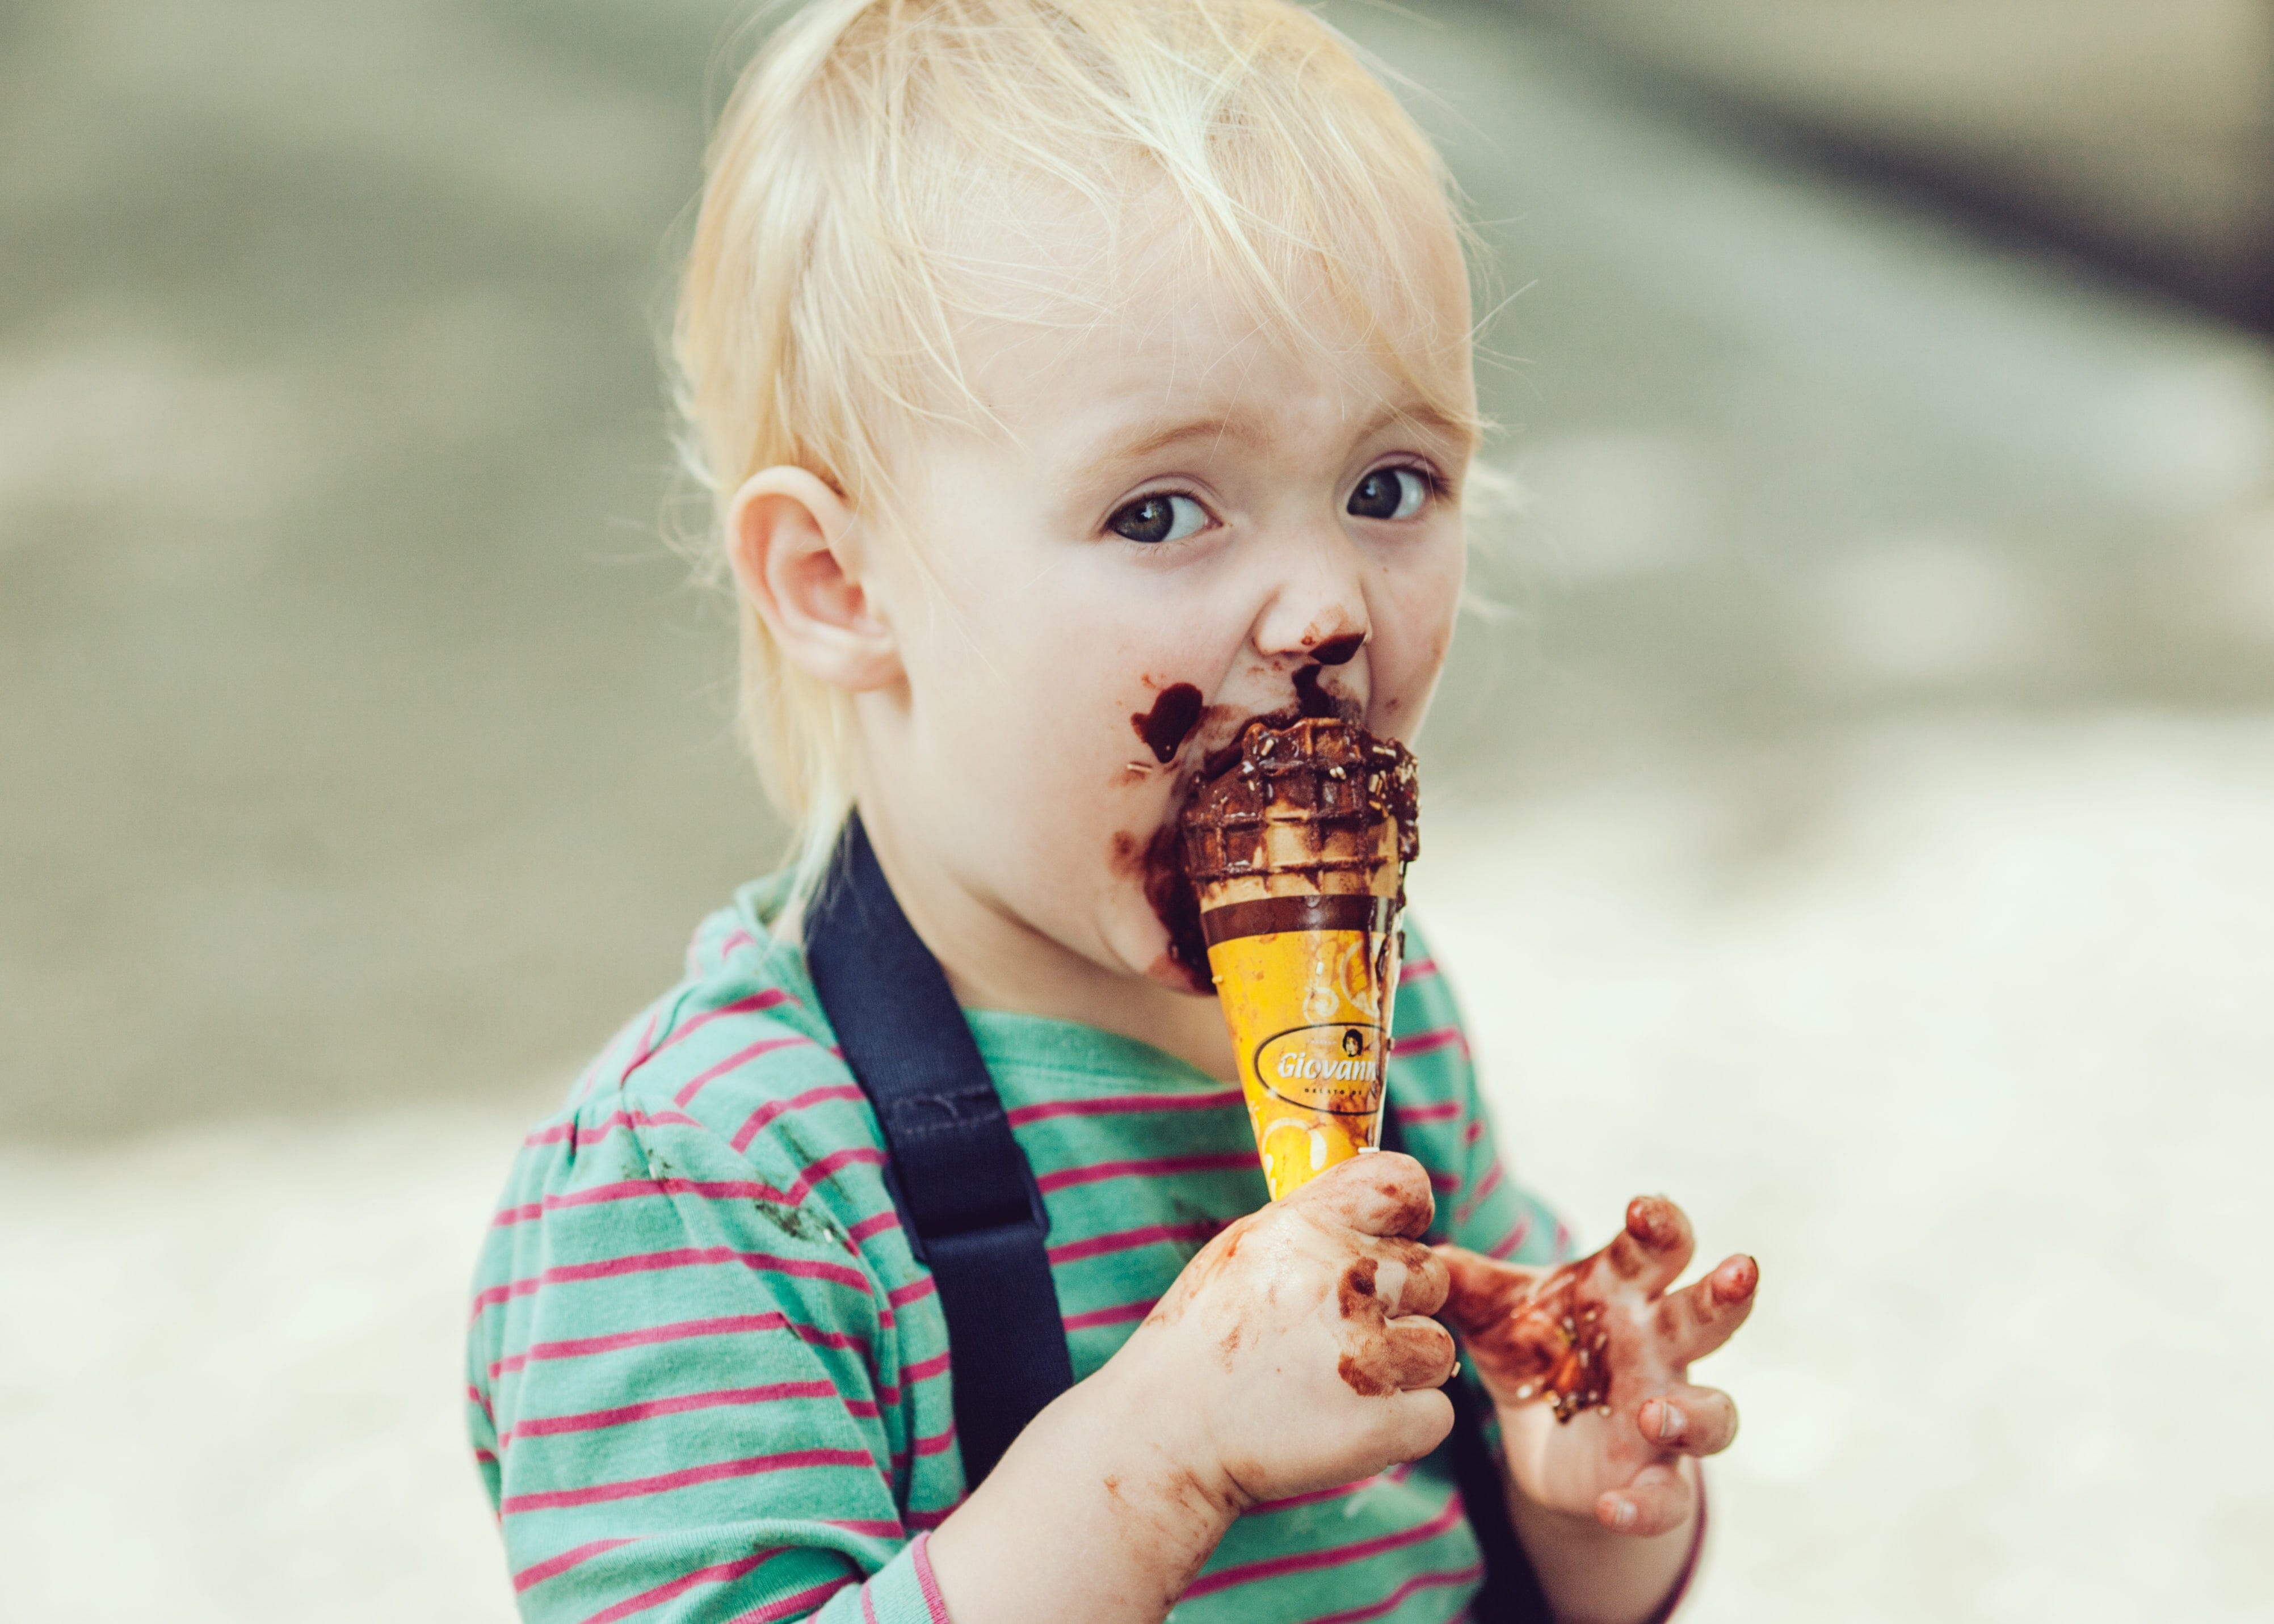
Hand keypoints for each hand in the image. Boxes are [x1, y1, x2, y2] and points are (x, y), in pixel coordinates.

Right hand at [1117, 1151, 1459, 1511]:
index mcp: (1304, 1227)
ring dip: (1401, 1369)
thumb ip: (1315, 1222)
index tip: (1389, 1242)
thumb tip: (1386, 1208)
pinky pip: (1437, 1412)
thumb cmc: (1203, 1339)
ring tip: (1333, 1383)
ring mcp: (1366, 1356)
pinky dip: (1402, 1424)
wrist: (1165, 1434)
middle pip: (1431, 1275)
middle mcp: (1341, 1281)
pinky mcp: (1383, 1423)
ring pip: (1437, 1348)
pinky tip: (1344, 1421)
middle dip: (1398, 1305)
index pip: (1402, 1185)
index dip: (1408, 1215)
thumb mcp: (1244, 1250)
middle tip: (1335, 1336)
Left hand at [1437, 1197, 1756, 1537]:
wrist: (1541, 1436)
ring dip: (1695, 1411)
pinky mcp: (1653, 1477)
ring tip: (1655, 1411)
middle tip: (1741, 1269)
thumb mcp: (1493, 1311)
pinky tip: (1612, 1506)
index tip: (1643, 1208)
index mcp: (1624, 1292)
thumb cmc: (1534, 1347)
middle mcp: (1658, 1347)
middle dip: (1727, 1294)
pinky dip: (1646, 1506)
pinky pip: (1667, 1497)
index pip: (1656, 1249)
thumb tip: (1421, 1252)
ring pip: (1714, 1413)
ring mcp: (1665, 1414)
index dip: (1660, 1225)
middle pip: (1707, 1316)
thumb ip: (1462, 1281)